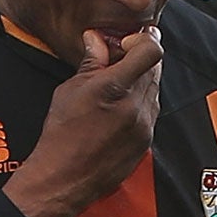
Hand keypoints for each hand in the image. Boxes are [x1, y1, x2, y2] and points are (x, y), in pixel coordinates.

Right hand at [4, 27, 161, 216]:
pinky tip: (120, 106)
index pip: (150, 50)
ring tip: (118, 83)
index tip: (129, 40)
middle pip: (155, 67)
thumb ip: (91, 62)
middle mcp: (135, 106)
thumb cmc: (61, 136)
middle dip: (141, 57)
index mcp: (115, 88)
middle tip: (122, 56)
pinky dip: (141, 101)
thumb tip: (98, 40)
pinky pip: (152, 110)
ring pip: (155, 88)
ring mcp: (144, 125)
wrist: (64, 178)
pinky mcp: (146, 140)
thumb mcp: (69, 90)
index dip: (143, 39)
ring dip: (142, 79)